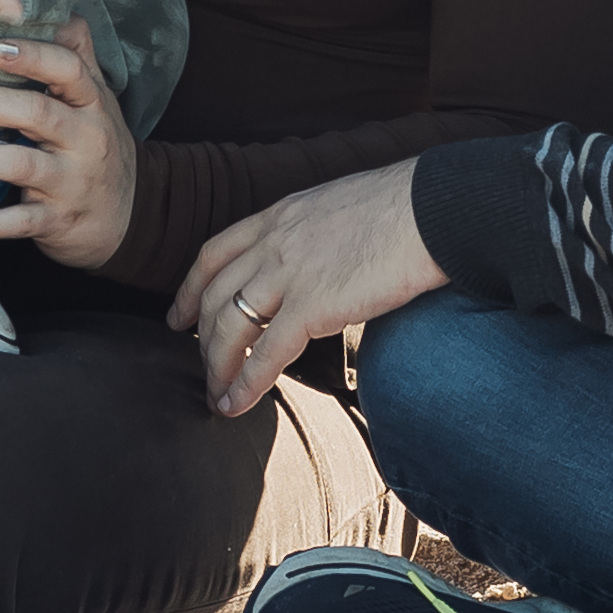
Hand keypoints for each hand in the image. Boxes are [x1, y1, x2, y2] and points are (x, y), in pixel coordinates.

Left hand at [0, 27, 140, 273]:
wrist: (134, 215)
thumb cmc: (100, 145)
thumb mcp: (98, 98)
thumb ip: (75, 54)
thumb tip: (51, 4)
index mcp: (92, 103)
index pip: (69, 71)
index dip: (34, 56)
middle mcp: (86, 139)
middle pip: (36, 114)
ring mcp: (72, 182)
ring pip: (20, 165)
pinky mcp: (58, 220)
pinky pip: (19, 221)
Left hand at [168, 163, 445, 419]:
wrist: (435, 208)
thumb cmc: (408, 208)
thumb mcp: (342, 210)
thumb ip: (317, 235)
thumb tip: (322, 262)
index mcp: (281, 214)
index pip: (215, 253)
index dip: (189, 289)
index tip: (177, 316)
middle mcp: (274, 241)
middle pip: (215, 295)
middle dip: (199, 337)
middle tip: (200, 367)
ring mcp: (289, 272)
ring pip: (229, 326)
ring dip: (217, 368)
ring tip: (216, 396)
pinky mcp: (312, 305)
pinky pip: (265, 353)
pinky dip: (245, 383)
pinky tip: (236, 404)